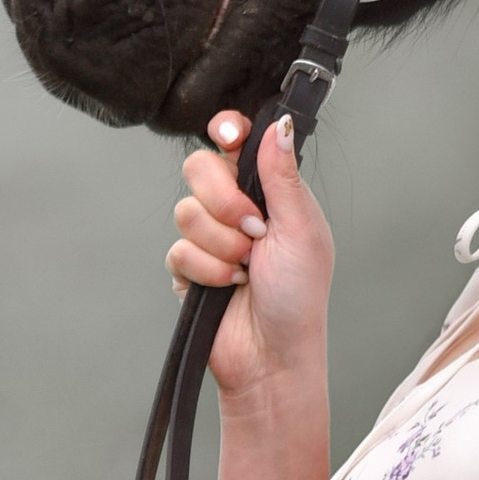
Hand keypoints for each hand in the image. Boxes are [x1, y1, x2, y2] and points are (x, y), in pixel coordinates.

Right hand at [170, 107, 336, 411]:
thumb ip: (284, 176)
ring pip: (186, 211)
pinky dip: (207, 270)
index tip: (227, 136)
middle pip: (199, 167)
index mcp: (269, 191)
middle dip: (224, 200)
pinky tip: (228, 285)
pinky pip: (177, 250)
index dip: (226, 130)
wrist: (273, 355)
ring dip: (222, 244)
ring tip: (246, 267)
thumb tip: (280, 124)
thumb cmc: (300, 296)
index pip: (236, 142)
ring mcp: (209, 237)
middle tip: (254, 229)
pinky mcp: (188, 267)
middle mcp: (236, 208)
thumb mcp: (301, 229)